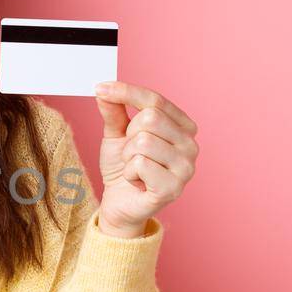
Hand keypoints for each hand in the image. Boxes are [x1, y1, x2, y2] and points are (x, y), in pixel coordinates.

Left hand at [91, 81, 198, 236]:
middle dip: (129, 134)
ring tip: (134, 168)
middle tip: (130, 152)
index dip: (125, 92)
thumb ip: (114, 111)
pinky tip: (136, 182)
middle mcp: (191, 145)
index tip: (100, 88)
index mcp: (183, 127)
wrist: (119, 203)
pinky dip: (129, 173)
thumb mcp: (116, 134)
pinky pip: (140, 165)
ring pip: (144, 142)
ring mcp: (186, 168)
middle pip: (150, 118)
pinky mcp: (173, 188)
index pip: (155, 100)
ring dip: (128, 156)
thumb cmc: (123, 167)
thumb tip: (104, 89)